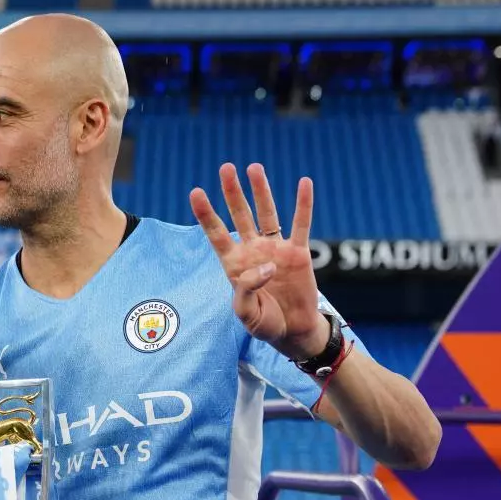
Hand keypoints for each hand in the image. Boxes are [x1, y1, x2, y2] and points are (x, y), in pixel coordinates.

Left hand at [190, 163, 330, 360]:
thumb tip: (265, 266)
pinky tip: (304, 182)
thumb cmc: (264, 324)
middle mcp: (253, 251)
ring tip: (253, 167)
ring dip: (261, 190)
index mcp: (234, 264)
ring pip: (267, 213)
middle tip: (226, 168)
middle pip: (240, 215)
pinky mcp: (299, 252)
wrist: (292, 332)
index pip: (216, 234)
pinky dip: (303, 204)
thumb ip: (246, 290)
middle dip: (232, 192)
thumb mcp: (245, 314)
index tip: (196, 192)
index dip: (206, 214)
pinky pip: (301, 224)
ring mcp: (275, 249)